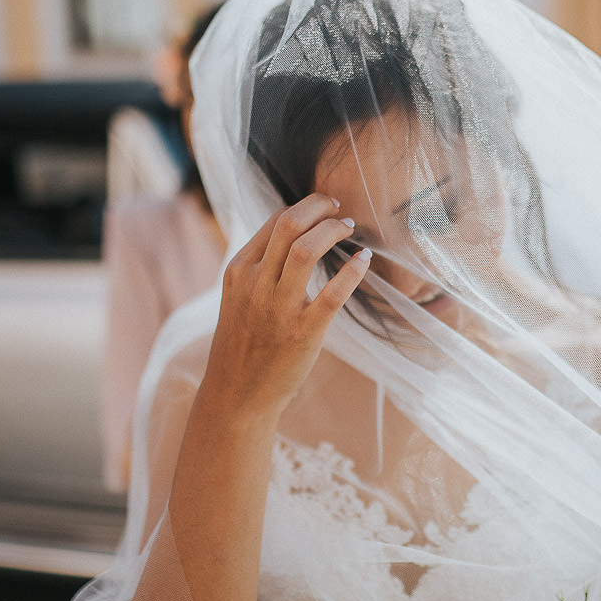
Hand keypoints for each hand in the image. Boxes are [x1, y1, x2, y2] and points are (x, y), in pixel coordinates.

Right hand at [203, 193, 370, 419]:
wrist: (236, 394)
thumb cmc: (243, 343)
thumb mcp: (238, 298)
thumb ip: (259, 268)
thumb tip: (292, 235)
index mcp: (238, 271)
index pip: (274, 221)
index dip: (304, 207)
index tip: (323, 208)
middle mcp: (255, 284)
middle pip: (289, 225)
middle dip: (319, 207)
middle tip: (339, 208)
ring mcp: (278, 308)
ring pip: (306, 249)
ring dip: (333, 231)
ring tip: (349, 229)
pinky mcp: (303, 332)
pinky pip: (333, 293)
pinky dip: (353, 270)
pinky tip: (365, 260)